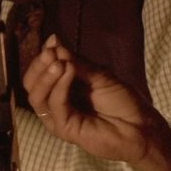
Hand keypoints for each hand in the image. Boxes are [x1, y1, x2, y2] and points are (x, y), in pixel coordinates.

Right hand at [22, 36, 156, 163]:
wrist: (139, 126)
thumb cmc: (122, 101)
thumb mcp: (99, 75)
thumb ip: (76, 62)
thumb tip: (53, 41)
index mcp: (62, 89)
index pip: (39, 72)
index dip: (42, 57)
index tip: (51, 42)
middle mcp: (56, 103)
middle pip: (31, 85)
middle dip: (39, 66)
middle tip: (50, 53)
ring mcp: (58, 117)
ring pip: (37, 97)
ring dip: (46, 76)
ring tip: (59, 63)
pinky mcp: (64, 129)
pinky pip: (54, 106)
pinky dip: (59, 87)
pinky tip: (68, 72)